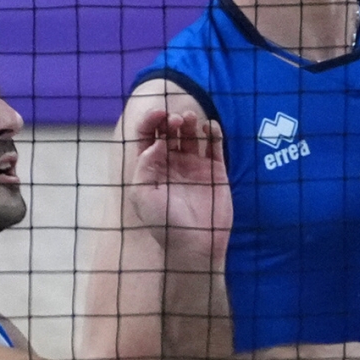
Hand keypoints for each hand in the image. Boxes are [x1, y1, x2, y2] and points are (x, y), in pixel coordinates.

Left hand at [126, 105, 231, 265]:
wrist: (193, 244)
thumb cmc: (163, 223)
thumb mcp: (142, 195)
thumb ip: (145, 166)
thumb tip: (157, 142)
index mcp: (152, 168)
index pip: (149, 137)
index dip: (151, 121)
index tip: (159, 115)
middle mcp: (173, 163)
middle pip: (171, 132)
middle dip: (172, 120)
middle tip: (176, 120)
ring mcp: (195, 166)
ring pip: (192, 135)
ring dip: (191, 122)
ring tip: (190, 121)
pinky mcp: (216, 171)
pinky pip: (216, 146)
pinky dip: (214, 132)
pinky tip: (210, 127)